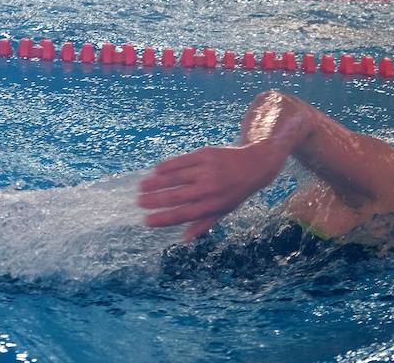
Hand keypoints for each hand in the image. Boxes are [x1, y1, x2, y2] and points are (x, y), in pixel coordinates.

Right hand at [137, 141, 284, 240]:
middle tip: (139, 202)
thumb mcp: (224, 210)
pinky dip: (169, 165)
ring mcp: (207, 169)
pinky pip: (183, 160)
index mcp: (213, 205)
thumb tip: (184, 240)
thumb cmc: (236, 191)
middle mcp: (210, 188)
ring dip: (158, 182)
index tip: (146, 221)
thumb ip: (204, 223)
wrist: (255, 164)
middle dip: (155, 200)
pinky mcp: (206, 154)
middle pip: (177, 195)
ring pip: (177, 177)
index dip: (164, 218)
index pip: (184, 214)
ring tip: (142, 186)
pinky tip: (156, 170)